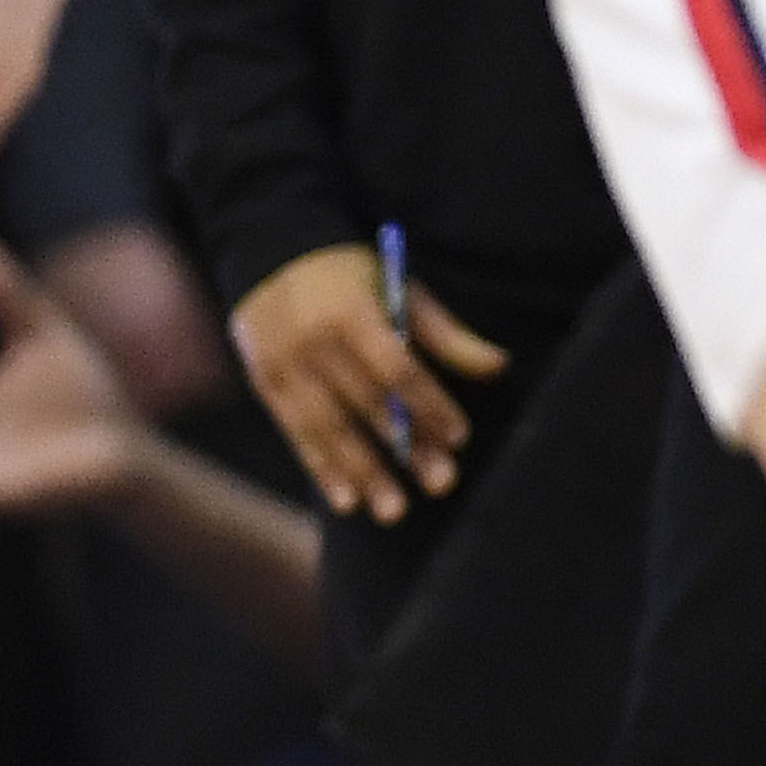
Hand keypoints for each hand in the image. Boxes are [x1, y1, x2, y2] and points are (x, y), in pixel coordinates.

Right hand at [230, 242, 505, 521]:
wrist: (269, 253)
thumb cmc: (353, 275)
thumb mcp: (400, 288)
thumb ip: (445, 334)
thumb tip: (500, 367)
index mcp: (352, 313)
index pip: (396, 366)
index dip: (428, 402)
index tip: (457, 436)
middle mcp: (314, 343)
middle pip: (366, 404)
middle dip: (406, 448)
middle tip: (441, 484)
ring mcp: (284, 367)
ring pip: (329, 429)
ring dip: (363, 473)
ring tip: (394, 512)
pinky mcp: (265, 386)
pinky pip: (297, 435)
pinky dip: (322, 469)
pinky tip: (347, 502)